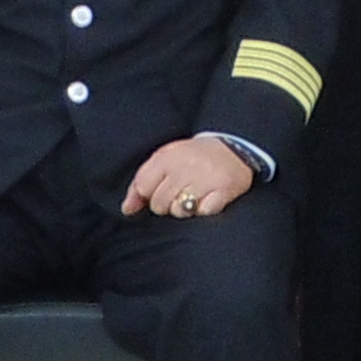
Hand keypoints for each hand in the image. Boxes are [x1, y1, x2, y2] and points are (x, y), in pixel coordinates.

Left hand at [123, 133, 258, 219]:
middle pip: (160, 204)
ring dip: (185, 210)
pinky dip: (205, 210)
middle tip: (180, 194)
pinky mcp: (224, 189)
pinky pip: (204, 212)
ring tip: (194, 197)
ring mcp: (206, 177)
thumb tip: (127, 210)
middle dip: (167, 205)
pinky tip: (208, 200)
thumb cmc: (192, 158)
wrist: (233, 147)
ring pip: (180, 211)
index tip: (161, 189)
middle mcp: (186, 165)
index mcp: (168, 156)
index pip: (144, 187)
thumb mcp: (164, 161)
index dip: (150, 194)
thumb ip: (141, 184)